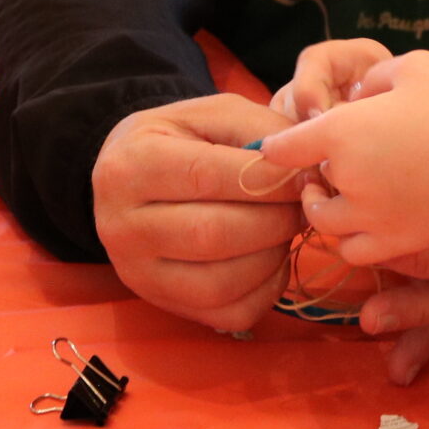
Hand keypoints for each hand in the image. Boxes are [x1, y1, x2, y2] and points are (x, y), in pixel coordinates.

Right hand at [91, 92, 306, 331]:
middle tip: (302, 205)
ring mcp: (137, 272)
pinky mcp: (162, 302)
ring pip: (220, 282)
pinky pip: (228, 313)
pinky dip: (266, 290)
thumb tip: (307, 172)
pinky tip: (270, 258)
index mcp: (131, 165)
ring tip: (284, 228)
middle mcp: (121, 225)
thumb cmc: (180, 140)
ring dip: (272, 257)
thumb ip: (260, 131)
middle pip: (212, 234)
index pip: (206, 176)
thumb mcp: (214, 114)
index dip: (268, 179)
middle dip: (275, 221)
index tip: (304, 176)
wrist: (131, 178)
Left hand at [257, 51, 428, 266]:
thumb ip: (374, 77)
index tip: (280, 141)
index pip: (282, 145)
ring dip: (324, 205)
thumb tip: (357, 96)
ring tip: (339, 192)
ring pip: (323, 220)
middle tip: (329, 156)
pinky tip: (365, 222)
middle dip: (314, 168)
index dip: (277, 141)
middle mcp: (345, 179)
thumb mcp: (418, 66)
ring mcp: (369, 217)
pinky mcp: (395, 244)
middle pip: (306, 180)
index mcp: (342, 132)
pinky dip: (349, 239)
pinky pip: (352, 251)